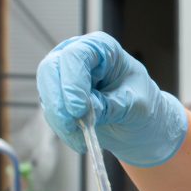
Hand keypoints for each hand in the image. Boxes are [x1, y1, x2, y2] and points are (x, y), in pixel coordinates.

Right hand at [36, 32, 187, 166]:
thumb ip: (112, 106)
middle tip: (71, 126)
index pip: (76, 55)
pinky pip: (52, 112)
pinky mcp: (58, 97)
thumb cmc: (142, 105)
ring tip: (81, 140)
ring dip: (60, 120)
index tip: (78, 109)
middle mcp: (78, 56)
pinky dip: (63, 128)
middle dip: (59, 102)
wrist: (140, 123)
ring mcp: (64, 76)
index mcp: (102, 48)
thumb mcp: (136, 106)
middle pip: (51, 70)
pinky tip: (78, 141)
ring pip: (48, 93)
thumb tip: (86, 111)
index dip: (73, 81)